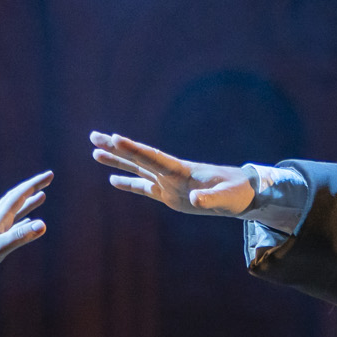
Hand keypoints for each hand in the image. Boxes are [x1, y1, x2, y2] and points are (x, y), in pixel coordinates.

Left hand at [0, 171, 52, 291]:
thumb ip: (20, 237)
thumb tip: (42, 225)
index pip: (20, 196)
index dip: (35, 184)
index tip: (50, 175)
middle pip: (18, 199)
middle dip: (33, 188)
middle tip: (48, 179)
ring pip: (16, 212)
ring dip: (29, 203)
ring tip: (42, 196)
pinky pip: (12, 228)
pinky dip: (23, 223)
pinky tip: (28, 224)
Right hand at [90, 132, 258, 216]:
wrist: (243, 194)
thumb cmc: (237, 193)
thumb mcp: (227, 198)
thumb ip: (210, 198)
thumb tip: (195, 200)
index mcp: (181, 170)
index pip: (153, 157)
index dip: (134, 149)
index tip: (114, 138)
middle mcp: (170, 173)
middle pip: (138, 157)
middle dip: (116, 147)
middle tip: (93, 136)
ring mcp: (168, 183)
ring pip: (137, 169)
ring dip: (117, 161)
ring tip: (94, 153)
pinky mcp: (169, 194)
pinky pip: (144, 187)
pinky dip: (128, 183)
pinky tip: (112, 180)